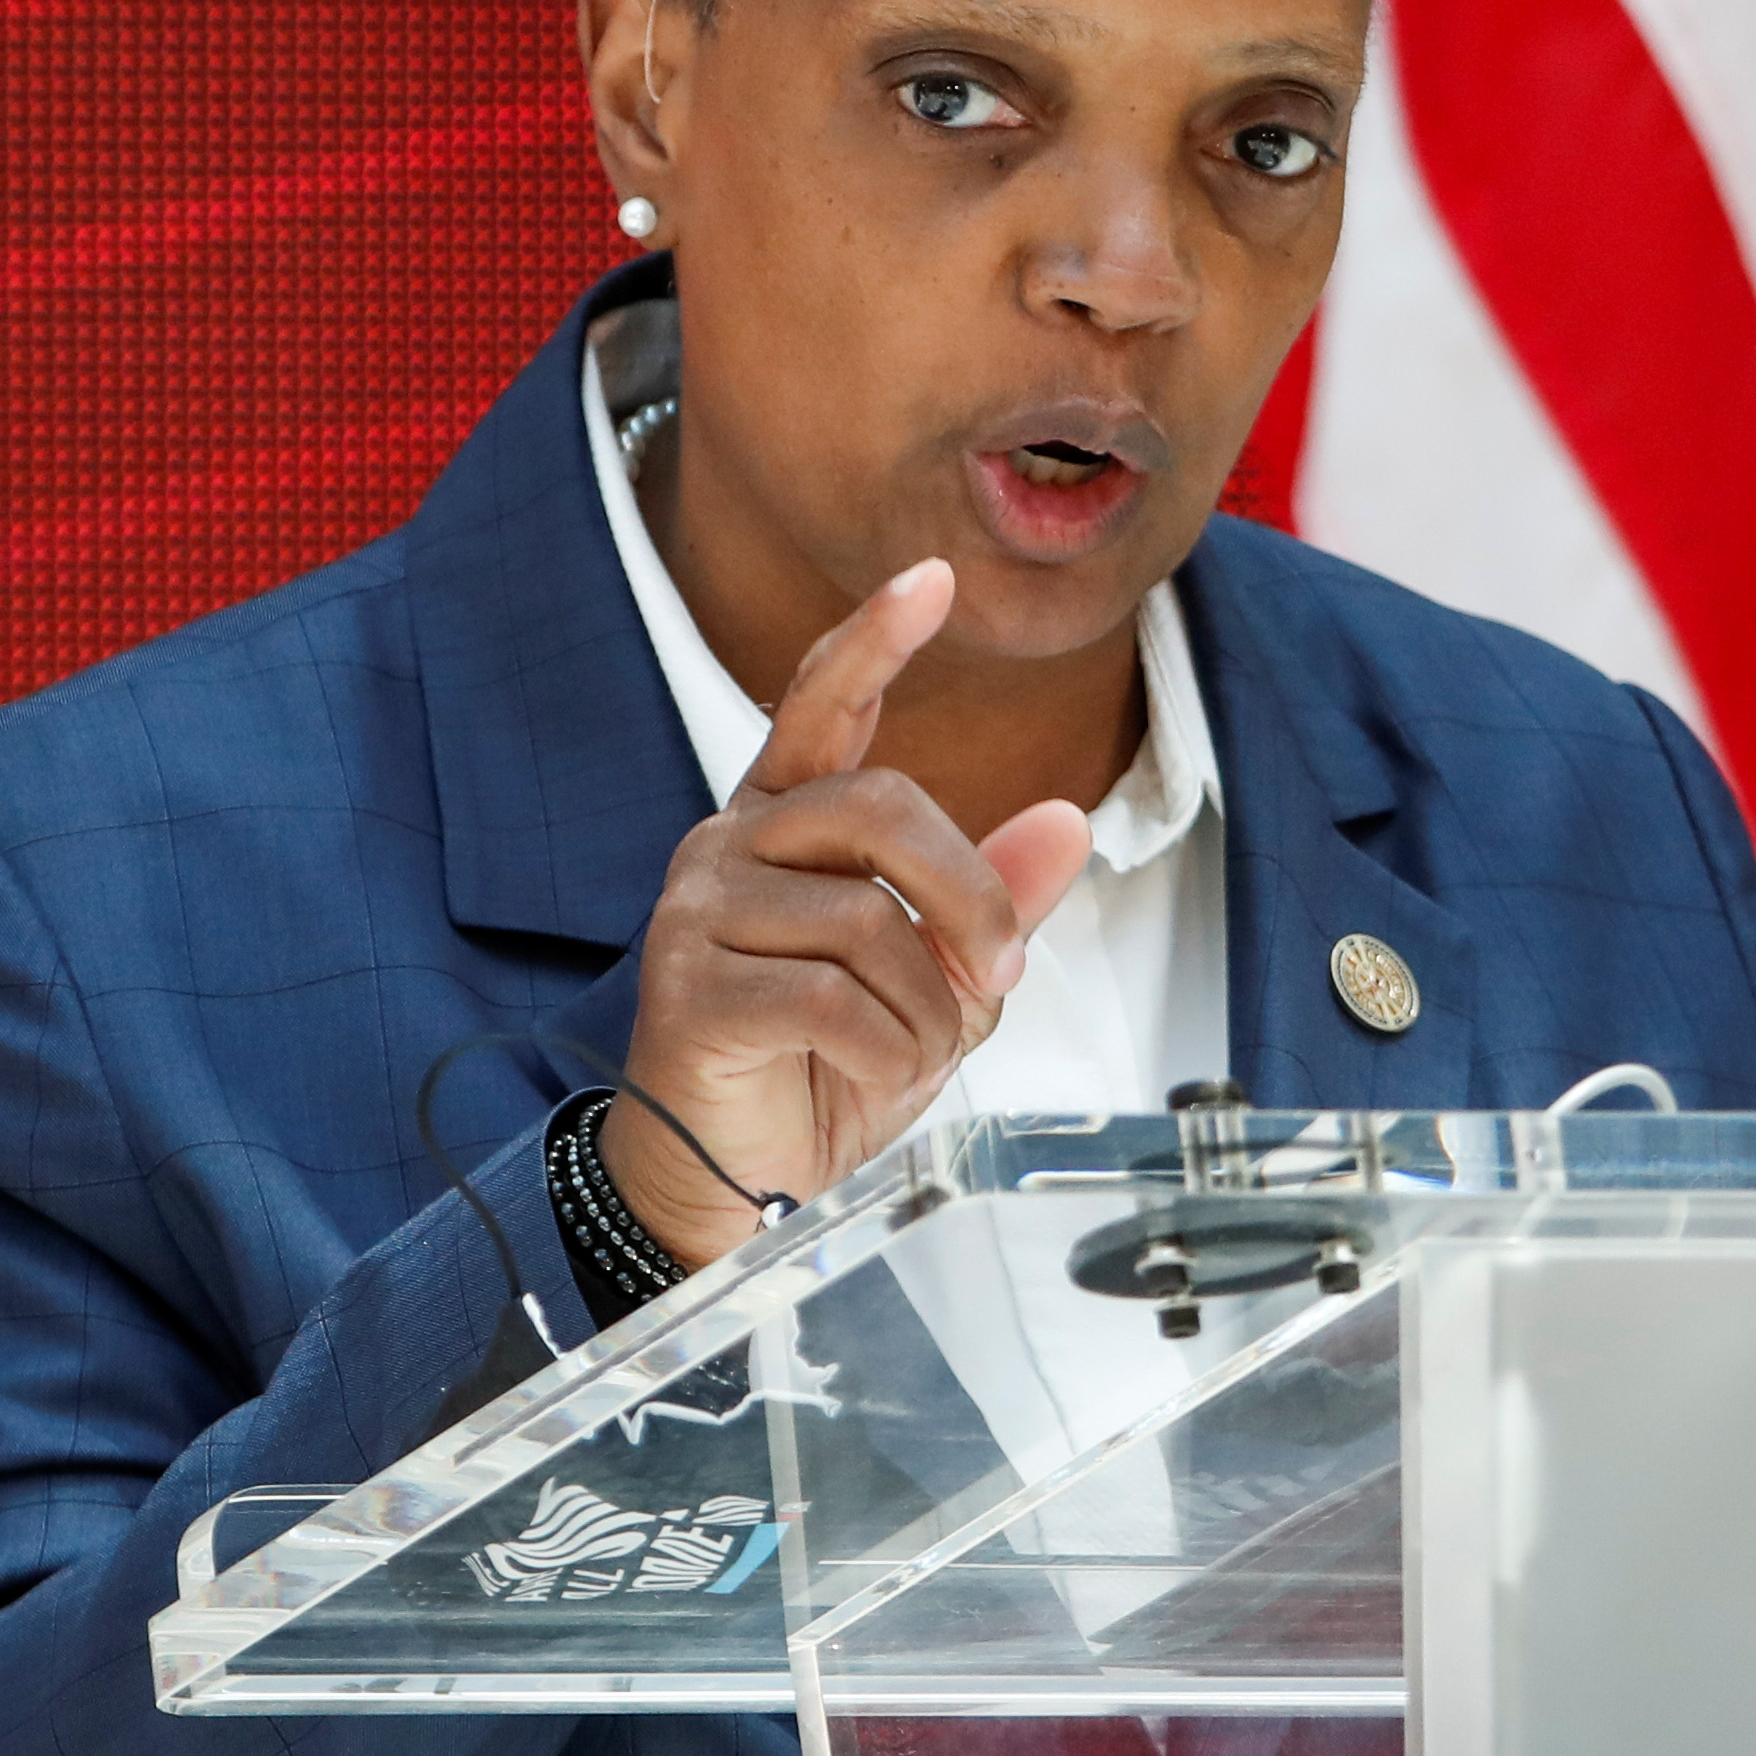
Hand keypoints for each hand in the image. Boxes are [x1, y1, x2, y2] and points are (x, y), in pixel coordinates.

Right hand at [601, 560, 1094, 1260]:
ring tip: (918, 1052)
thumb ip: (991, 898)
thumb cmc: (825, 1065)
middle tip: (1004, 970)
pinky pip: (826, 995)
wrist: (736, 1177)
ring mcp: (699, 909)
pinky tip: (880, 1073)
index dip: (875, 639)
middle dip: (970, 892)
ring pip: (866, 918)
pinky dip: (888, 1047)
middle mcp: (731, 843)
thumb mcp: (935, 978)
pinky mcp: (688, 985)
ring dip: (928, 1005)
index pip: (822, 703)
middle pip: (881, 807)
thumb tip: (1067, 821)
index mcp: (787, 820)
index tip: (932, 578)